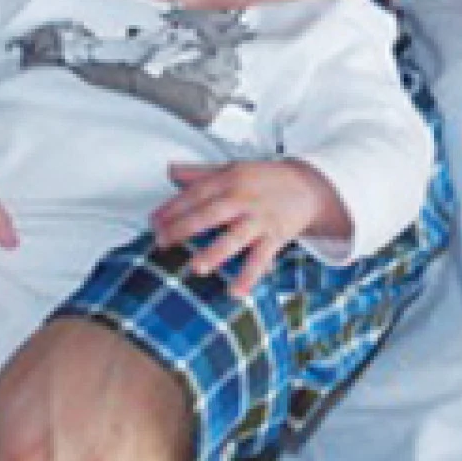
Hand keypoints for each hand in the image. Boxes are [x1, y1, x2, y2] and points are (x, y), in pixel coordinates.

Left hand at [151, 159, 347, 295]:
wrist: (308, 184)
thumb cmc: (264, 179)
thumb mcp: (232, 168)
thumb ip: (199, 173)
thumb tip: (169, 170)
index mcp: (228, 180)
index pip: (195, 194)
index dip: (172, 208)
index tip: (153, 222)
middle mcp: (242, 198)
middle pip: (209, 214)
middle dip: (184, 228)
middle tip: (162, 242)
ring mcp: (258, 219)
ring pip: (235, 237)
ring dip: (216, 252)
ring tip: (197, 267)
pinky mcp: (275, 236)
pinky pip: (260, 258)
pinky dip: (249, 276)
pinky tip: (235, 292)